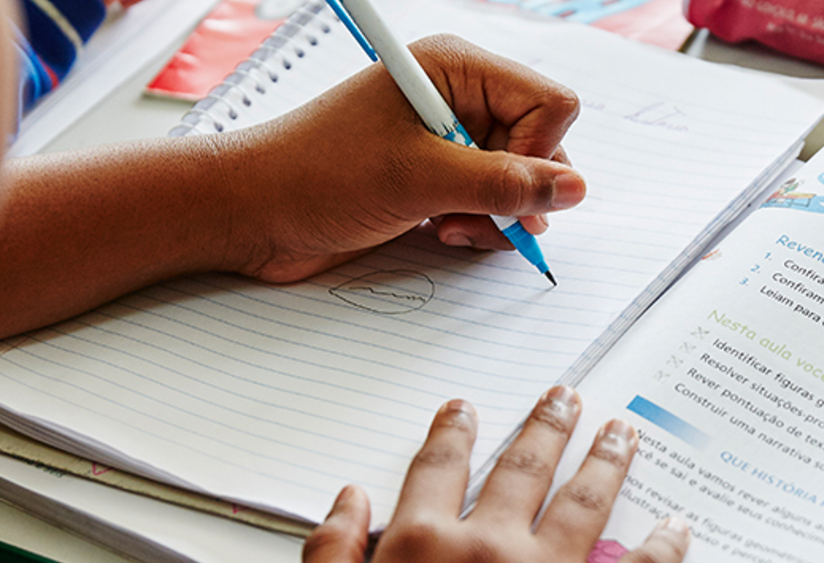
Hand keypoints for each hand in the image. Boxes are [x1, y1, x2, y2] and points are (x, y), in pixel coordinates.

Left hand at [202, 34, 583, 282]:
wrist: (251, 213)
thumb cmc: (313, 174)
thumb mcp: (418, 178)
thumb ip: (503, 184)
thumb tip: (572, 189)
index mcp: (455, 69)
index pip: (550, 104)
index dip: (540, 152)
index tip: (503, 185)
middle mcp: (456, 99)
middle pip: (540, 145)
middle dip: (519, 191)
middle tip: (483, 216)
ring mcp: (444, 141)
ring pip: (518, 182)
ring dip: (497, 217)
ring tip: (452, 227)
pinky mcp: (432, 179)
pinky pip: (489, 204)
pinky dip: (477, 226)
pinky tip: (441, 233)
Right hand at [300, 386, 690, 562]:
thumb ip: (331, 556)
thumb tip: (350, 499)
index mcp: (421, 546)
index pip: (438, 467)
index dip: (453, 431)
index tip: (465, 410)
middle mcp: (488, 550)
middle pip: (522, 469)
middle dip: (546, 426)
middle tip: (566, 397)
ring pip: (584, 501)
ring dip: (605, 459)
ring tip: (621, 432)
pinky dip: (663, 547)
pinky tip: (678, 526)